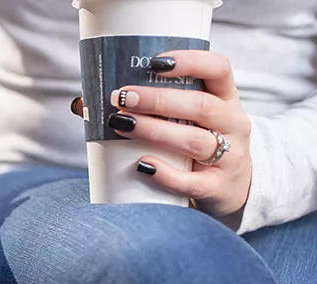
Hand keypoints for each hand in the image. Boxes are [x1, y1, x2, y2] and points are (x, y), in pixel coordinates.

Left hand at [108, 50, 251, 225]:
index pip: (219, 69)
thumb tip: (84, 103)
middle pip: (200, 106)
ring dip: (155, 130)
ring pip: (194, 140)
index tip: (155, 63)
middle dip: (159, 100)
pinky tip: (142, 165)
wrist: (232, 190)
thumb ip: (154, 107)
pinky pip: (192, 181)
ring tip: (122, 123)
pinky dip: (166, 174)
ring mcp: (230, 157)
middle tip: (123, 97)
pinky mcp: (218, 188)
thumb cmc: (198, 144)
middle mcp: (233, 124)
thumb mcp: (191, 120)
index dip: (191, 61)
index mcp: (226, 99)